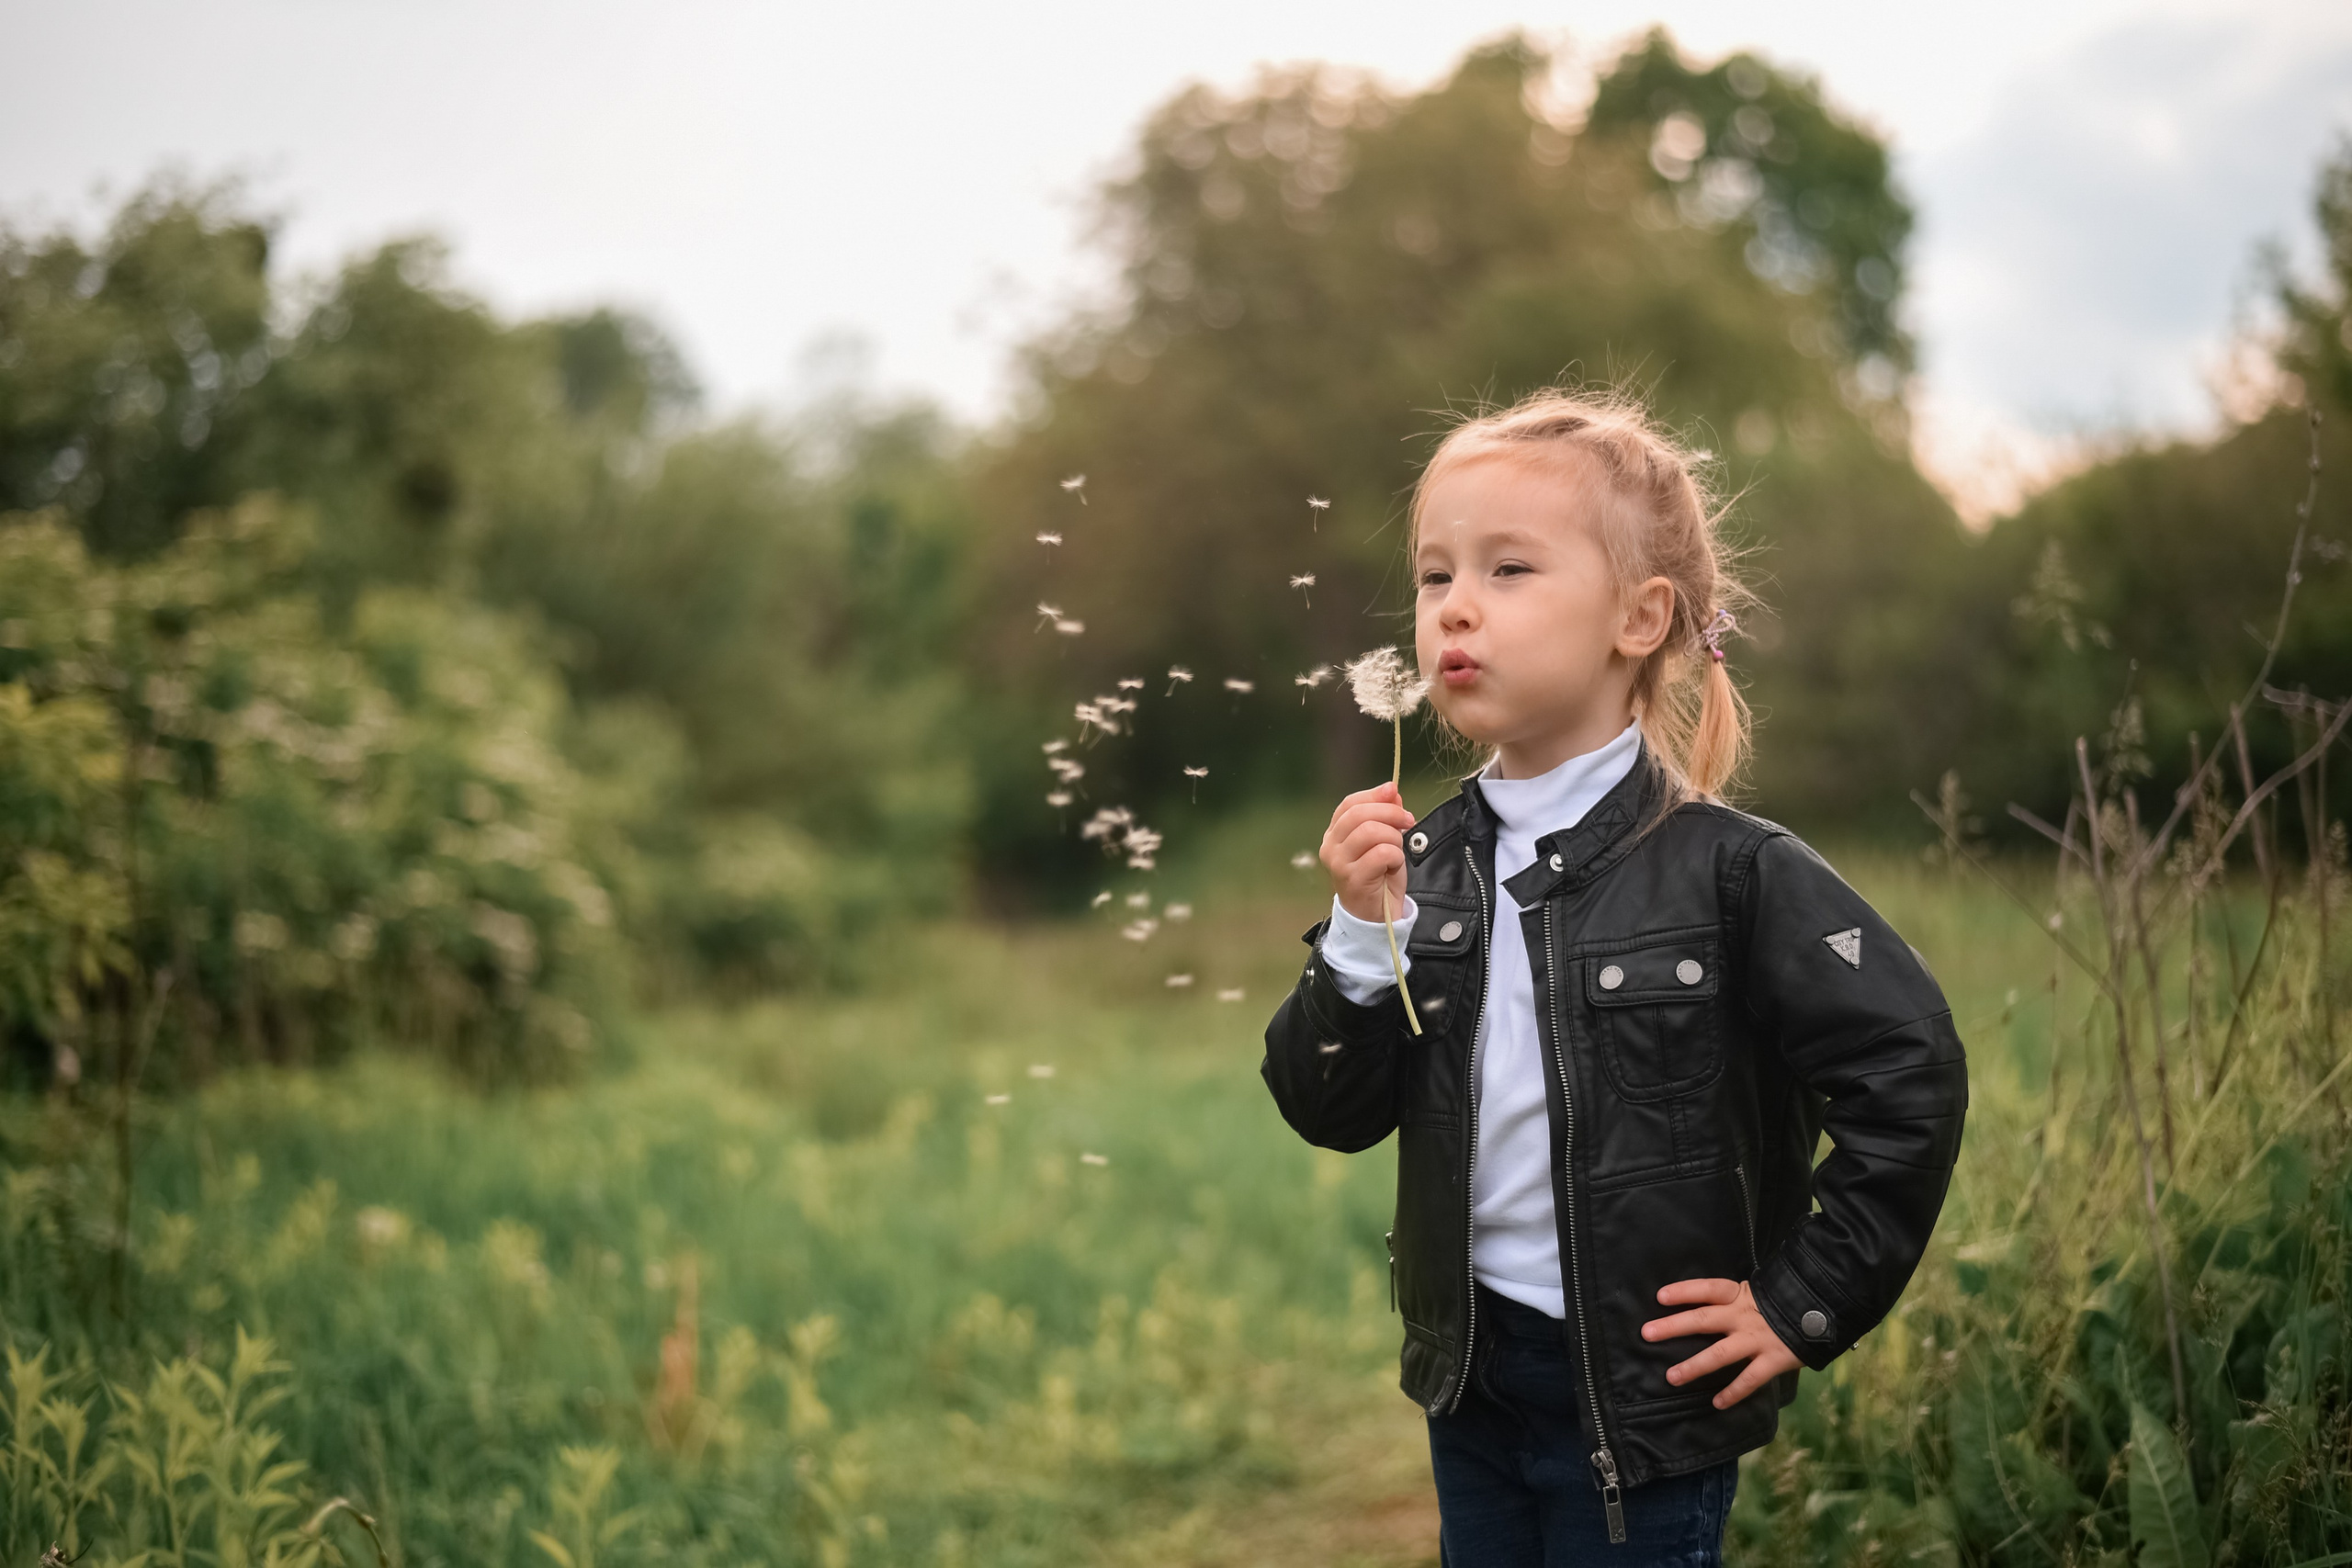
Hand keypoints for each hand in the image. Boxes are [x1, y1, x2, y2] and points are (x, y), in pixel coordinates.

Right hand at [1320, 782, 1416, 922]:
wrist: (1376, 917)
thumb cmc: (1379, 877)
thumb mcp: (1384, 841)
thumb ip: (1385, 816)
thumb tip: (1392, 791)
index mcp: (1334, 834)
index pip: (1349, 804)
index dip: (1373, 795)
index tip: (1394, 792)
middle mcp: (1330, 847)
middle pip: (1359, 814)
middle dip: (1390, 813)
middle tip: (1408, 820)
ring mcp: (1339, 864)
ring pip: (1371, 832)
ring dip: (1394, 838)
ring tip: (1397, 851)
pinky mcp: (1352, 879)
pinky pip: (1381, 854)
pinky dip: (1396, 857)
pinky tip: (1393, 867)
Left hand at [1641, 1278, 1801, 1408]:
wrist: (1823, 1312)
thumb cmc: (1781, 1304)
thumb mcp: (1756, 1294)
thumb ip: (1731, 1302)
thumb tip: (1699, 1308)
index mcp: (1740, 1295)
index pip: (1707, 1289)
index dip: (1684, 1291)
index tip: (1659, 1297)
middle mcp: (1745, 1316)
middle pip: (1704, 1319)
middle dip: (1673, 1327)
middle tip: (1647, 1334)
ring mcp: (1759, 1339)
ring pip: (1720, 1354)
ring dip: (1694, 1366)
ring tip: (1671, 1377)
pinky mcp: (1774, 1360)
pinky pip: (1749, 1379)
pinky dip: (1733, 1392)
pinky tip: (1717, 1403)